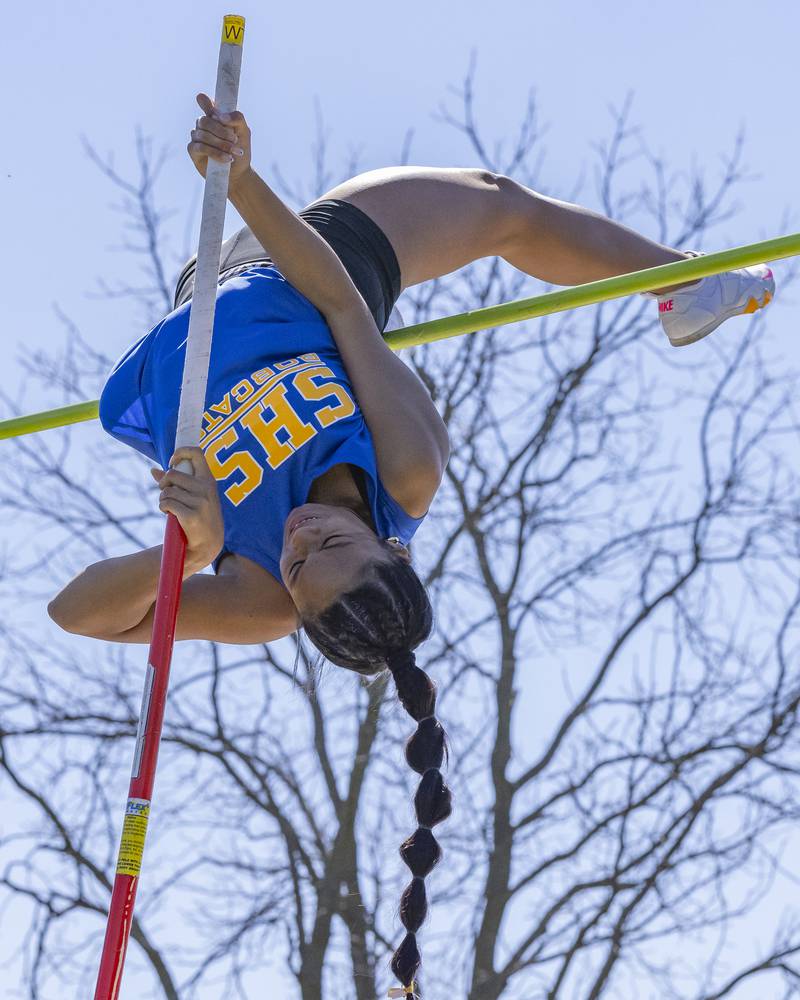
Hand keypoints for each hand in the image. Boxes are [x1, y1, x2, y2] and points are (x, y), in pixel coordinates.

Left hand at [151, 447, 224, 570]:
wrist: (207, 545)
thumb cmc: (200, 518)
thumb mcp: (196, 498)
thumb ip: (177, 483)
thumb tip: (153, 470)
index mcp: (209, 480)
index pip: (196, 454)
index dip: (181, 453)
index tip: (172, 462)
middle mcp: (206, 489)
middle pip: (173, 474)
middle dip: (164, 483)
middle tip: (166, 493)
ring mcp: (199, 502)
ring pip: (167, 491)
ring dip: (163, 499)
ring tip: (170, 508)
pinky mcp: (190, 516)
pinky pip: (166, 503)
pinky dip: (163, 508)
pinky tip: (169, 514)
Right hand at [187, 93, 251, 189]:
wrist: (238, 172)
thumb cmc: (240, 149)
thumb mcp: (244, 132)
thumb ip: (237, 118)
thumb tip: (221, 116)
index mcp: (214, 116)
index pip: (205, 103)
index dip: (206, 103)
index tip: (214, 111)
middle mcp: (203, 124)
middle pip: (205, 120)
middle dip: (221, 131)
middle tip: (234, 140)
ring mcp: (196, 136)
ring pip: (203, 134)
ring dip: (221, 143)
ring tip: (234, 152)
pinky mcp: (193, 150)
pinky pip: (200, 147)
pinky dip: (215, 152)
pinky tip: (227, 158)